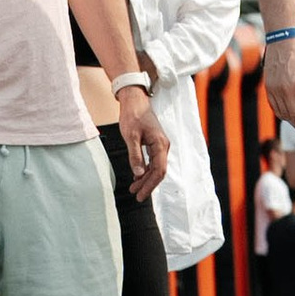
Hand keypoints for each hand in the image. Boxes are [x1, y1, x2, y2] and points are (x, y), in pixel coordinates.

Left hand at [116, 88, 170, 202]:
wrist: (135, 100)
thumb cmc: (133, 115)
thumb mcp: (130, 136)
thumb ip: (135, 156)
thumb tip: (138, 174)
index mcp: (160, 145)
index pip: (159, 171)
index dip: (150, 185)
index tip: (140, 195)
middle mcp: (163, 147)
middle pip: (158, 172)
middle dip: (147, 185)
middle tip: (136, 196)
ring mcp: (160, 145)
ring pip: (155, 167)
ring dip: (145, 179)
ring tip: (134, 188)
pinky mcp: (155, 144)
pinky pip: (153, 161)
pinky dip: (145, 170)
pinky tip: (137, 176)